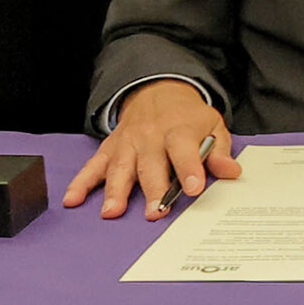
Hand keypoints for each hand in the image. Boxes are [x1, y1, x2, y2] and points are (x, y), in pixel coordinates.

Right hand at [68, 81, 237, 219]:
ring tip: (112, 212)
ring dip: (115, 191)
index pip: (184, 151)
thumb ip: (219, 151)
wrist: (158, 91)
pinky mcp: (110, 149)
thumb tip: (230, 171)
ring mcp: (127, 143)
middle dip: (152, 189)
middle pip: (150, 165)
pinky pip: (93, 166)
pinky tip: (73, 199)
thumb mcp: (212, 125)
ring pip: (120, 168)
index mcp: (179, 131)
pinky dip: (81, 183)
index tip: (193, 188)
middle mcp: (150, 137)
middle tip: (154, 213)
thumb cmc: (188, 117)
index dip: (189, 169)